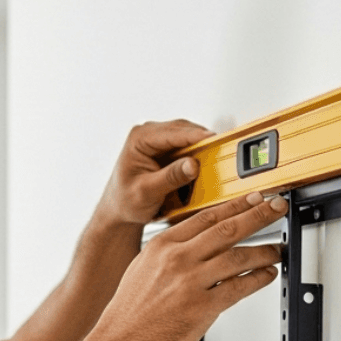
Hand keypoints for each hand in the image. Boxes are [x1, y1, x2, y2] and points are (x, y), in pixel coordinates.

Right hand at [90, 191, 287, 340]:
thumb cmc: (127, 316)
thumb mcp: (141, 271)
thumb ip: (167, 256)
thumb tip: (193, 248)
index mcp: (162, 246)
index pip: (206, 217)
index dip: (234, 206)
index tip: (251, 199)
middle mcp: (177, 259)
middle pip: (227, 228)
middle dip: (258, 215)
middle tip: (276, 207)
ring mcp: (190, 282)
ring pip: (238, 256)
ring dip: (264, 251)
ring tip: (276, 250)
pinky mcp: (202, 307)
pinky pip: (239, 287)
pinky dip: (258, 278)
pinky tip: (266, 274)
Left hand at [94, 119, 211, 227]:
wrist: (119, 210)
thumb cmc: (125, 201)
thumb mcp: (147, 192)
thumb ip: (170, 178)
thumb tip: (192, 165)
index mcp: (139, 138)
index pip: (173, 132)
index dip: (196, 136)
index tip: (213, 140)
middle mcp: (149, 134)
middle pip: (183, 131)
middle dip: (202, 141)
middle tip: (220, 151)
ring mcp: (158, 140)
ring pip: (188, 137)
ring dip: (201, 148)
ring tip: (215, 159)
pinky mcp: (166, 150)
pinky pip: (187, 147)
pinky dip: (196, 155)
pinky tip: (203, 165)